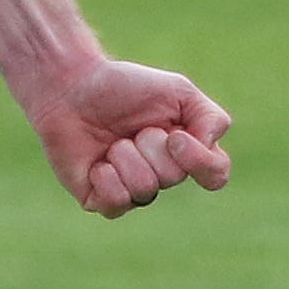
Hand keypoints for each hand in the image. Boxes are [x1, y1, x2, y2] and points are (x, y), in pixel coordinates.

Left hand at [22, 59, 231, 217]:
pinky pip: (117, 201)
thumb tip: (209, 150)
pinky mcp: (101, 200)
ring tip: (112, 141)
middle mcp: (162, 175)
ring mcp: (132, 191)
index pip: (215, 175)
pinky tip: (96, 160)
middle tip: (133, 127)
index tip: (173, 135)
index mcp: (185, 151)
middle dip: (150, 144)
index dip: (199, 160)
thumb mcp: (178, 90)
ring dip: (126, 156)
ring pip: (145, 189)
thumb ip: (209, 117)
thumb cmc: (125, 87)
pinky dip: (106, 175)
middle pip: (174, 176)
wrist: (73, 87)